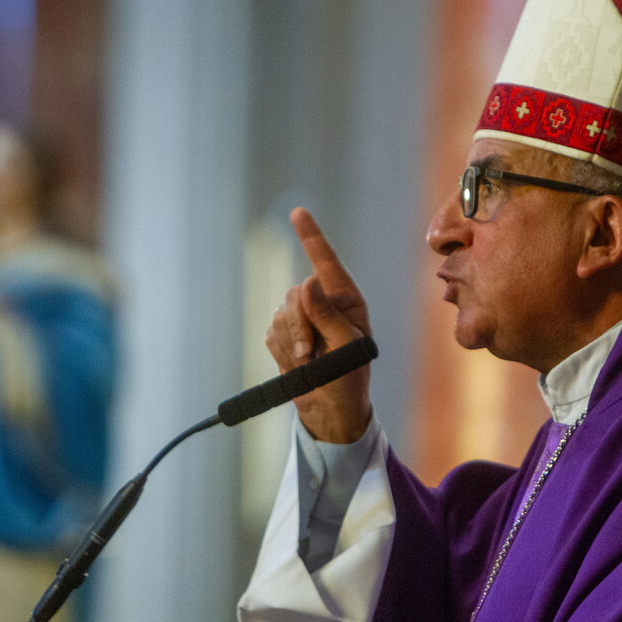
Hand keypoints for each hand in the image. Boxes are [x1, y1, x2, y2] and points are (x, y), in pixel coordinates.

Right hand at [265, 208, 372, 442]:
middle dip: (300, 325)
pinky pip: (271, 333)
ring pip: (280, 314)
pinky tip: (298, 365)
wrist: (331, 409)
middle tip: (311, 355)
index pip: (326, 262)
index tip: (298, 212)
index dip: (311, 236)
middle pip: (295, 294)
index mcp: (346, 298)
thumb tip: (307, 284)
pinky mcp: (283, 334)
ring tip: (310, 364)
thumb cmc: (350, 377)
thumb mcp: (346, 347)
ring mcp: (301, 317)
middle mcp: (322, 302)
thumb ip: (327, 316)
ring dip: (293, 343)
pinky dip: (282, 352)